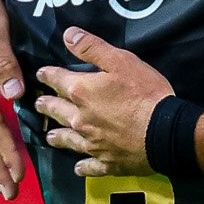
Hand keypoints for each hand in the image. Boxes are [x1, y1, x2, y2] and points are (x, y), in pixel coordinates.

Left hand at [35, 27, 174, 178]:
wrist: (165, 132)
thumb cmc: (145, 93)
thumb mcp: (120, 61)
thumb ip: (92, 48)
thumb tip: (67, 35)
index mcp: (81, 93)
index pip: (57, 80)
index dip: (47, 75)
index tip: (40, 74)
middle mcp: (80, 120)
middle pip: (57, 112)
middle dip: (46, 106)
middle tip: (38, 105)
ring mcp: (92, 143)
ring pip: (68, 140)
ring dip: (58, 137)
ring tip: (49, 137)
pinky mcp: (107, 162)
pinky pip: (90, 166)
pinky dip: (83, 167)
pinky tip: (78, 168)